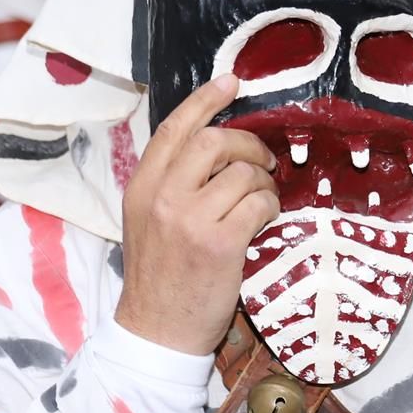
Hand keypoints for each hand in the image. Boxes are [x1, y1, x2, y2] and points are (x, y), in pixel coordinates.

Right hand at [115, 75, 279, 355]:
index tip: (232, 81)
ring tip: (263, 199)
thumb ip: (171, 183)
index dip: (206, 100)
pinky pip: (259, 204)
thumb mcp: (148, 221)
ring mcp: (190, 220)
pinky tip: (266, 219)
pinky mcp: (220, 243)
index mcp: (141, 187)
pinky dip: (270, 206)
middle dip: (248, 143)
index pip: (174, 128)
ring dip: (264, 181)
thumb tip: (216, 148)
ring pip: (243, 173)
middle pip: (214, 141)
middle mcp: (162, 197)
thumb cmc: (160, 277)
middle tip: (263, 160)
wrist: (156, 331)